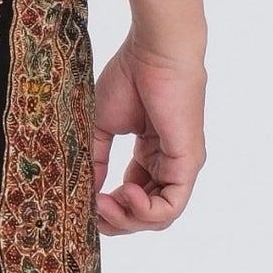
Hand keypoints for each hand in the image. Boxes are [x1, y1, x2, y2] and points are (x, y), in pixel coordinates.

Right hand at [91, 40, 206, 233]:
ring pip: (159, 219)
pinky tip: (123, 193)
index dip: (109, 209)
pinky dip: (144, 212)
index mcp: (151, 155)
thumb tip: (85, 193)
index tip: (86, 201)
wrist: (154, 51)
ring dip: (127, 219)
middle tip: (92, 209)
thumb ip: (96, 161)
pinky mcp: (188, 163)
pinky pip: (170, 208)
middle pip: (146, 216)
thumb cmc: (131, 77)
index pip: (134, 199)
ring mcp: (181, 166)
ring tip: (103, 203)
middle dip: (116, 221)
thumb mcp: (103, 127)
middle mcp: (168, 165)